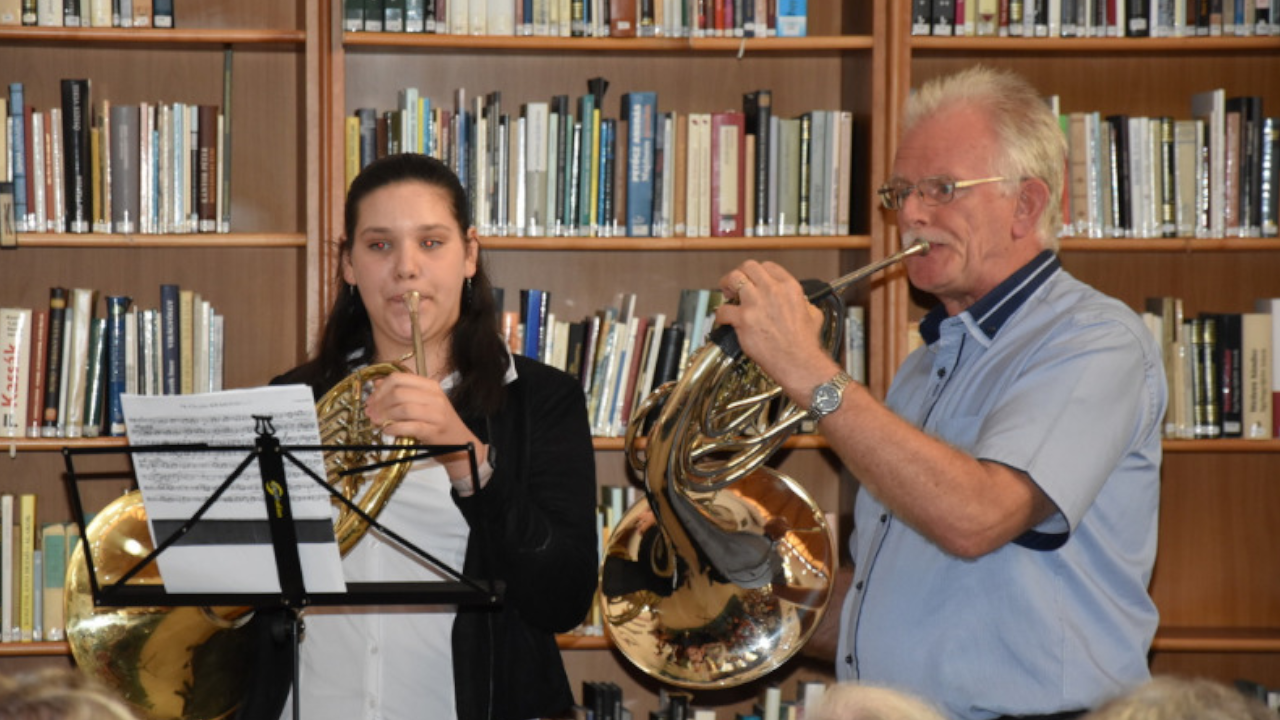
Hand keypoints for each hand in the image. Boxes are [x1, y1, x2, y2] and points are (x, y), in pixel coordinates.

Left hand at [363, 372, 484, 484]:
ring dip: (384, 416)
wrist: (460, 441)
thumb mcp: (422, 402)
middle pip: (398, 393)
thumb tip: (377, 384)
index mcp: (430, 386)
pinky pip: (409, 426)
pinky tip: (387, 431)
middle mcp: (434, 397)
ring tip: (377, 422)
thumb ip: (402, 392)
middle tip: (370, 413)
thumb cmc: (439, 422)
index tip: (371, 400)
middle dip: (379, 403)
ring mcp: (436, 413)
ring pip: (403, 408)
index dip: (380, 388)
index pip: (399, 378)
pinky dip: (394, 428)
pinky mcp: (434, 430)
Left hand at [714, 260, 832, 400]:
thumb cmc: (805, 343)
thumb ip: (802, 302)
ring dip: (726, 285)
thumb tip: (798, 302)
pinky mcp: (743, 320)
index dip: (758, 272)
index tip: (754, 279)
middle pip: (748, 267)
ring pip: (733, 279)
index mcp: (789, 287)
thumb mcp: (813, 314)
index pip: (768, 266)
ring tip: (727, 293)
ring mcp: (756, 304)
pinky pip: (723, 310)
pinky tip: (724, 319)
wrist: (798, 362)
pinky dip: (721, 315)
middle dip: (740, 273)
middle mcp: (772, 291)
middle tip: (736, 284)